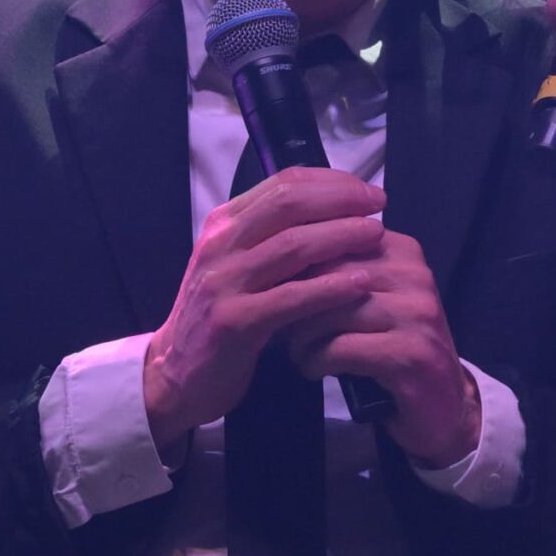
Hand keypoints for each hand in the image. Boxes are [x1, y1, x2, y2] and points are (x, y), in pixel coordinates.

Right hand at [141, 166, 385, 456]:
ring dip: (342, 236)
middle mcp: (220, 245)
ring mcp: (224, 282)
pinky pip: (291, 298)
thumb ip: (274, 236)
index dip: (331, 182)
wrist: (175, 373)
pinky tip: (361, 284)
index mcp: (223, 223)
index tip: (367, 190)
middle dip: (341, 200)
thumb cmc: (221, 314)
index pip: (283, 184)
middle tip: (379, 205)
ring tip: (377, 235)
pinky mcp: (234, 322)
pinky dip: (330, 288)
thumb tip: (338, 209)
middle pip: (289, 204)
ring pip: (292, 246)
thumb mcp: (240, 264)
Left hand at [286, 228, 480, 467]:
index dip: (299, 265)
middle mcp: (415, 276)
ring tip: (298, 352)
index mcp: (404, 253)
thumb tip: (282, 255)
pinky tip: (314, 370)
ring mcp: (417, 315)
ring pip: (332, 311)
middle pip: (331, 273)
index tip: (280, 290)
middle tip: (282, 325)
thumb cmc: (395, 348)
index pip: (336, 239)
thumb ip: (342, 273)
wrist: (444, 407)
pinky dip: (317, 361)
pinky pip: (342, 348)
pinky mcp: (411, 354)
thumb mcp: (373, 301)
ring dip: (303, 336)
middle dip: (296, 300)